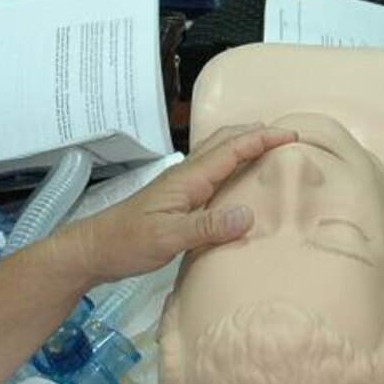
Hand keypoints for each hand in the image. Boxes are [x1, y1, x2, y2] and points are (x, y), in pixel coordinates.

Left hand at [62, 124, 294, 283]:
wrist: (93, 249)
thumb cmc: (127, 243)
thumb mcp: (168, 238)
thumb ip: (206, 227)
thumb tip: (248, 215)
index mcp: (188, 179)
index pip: (230, 150)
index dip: (261, 139)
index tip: (290, 134)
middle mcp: (185, 176)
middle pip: (223, 143)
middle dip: (255, 134)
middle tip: (285, 136)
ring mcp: (179, 187)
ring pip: (216, 155)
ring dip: (242, 145)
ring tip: (266, 148)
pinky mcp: (176, 200)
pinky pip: (211, 173)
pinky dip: (230, 165)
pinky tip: (235, 180)